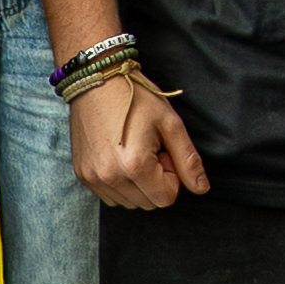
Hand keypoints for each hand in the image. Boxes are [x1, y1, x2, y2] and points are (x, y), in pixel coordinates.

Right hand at [68, 71, 206, 209]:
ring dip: (138, 183)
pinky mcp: (82, 175)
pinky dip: (120, 182)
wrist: (96, 81)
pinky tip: (118, 155)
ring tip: (133, 149)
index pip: (167, 197)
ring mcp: (93, 178)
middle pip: (149, 202)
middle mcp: (110, 177)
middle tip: (149, 147)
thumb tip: (201, 188)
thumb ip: (188, 160)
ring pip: (130, 201)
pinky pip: (111, 195)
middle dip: (156, 179)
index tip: (163, 149)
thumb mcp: (170, 123)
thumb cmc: (135, 97)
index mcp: (135, 166)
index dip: (172, 174)